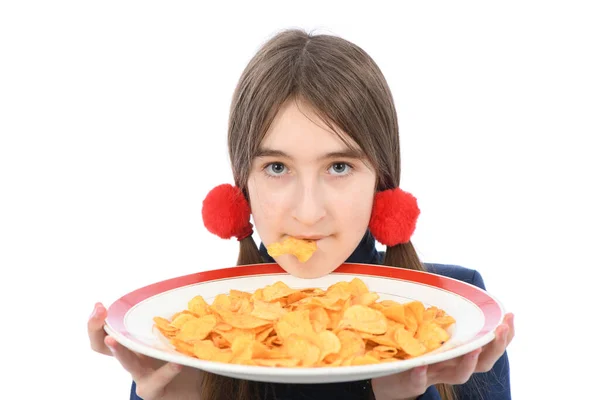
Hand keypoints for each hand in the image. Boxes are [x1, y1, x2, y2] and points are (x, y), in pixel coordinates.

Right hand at [88, 302, 200, 398]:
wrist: (192, 388)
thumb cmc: (181, 356)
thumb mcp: (174, 332)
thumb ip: (173, 318)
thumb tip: (181, 294)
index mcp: (134, 342)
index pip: (105, 331)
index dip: (97, 321)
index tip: (99, 305)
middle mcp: (132, 358)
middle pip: (103, 345)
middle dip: (97, 327)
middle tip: (99, 312)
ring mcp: (139, 376)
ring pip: (126, 363)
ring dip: (119, 351)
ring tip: (113, 340)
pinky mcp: (153, 390)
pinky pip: (157, 379)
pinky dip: (166, 371)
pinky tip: (177, 363)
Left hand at [372, 313, 514, 399]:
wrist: (387, 376)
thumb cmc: (412, 349)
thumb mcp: (428, 330)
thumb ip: (439, 314)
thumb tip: (447, 285)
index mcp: (458, 351)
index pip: (488, 345)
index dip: (503, 335)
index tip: (510, 315)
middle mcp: (451, 364)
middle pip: (483, 362)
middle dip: (495, 346)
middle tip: (501, 329)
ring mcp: (433, 374)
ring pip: (459, 374)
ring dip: (468, 362)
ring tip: (473, 348)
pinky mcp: (411, 381)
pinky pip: (418, 380)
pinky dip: (420, 374)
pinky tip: (420, 365)